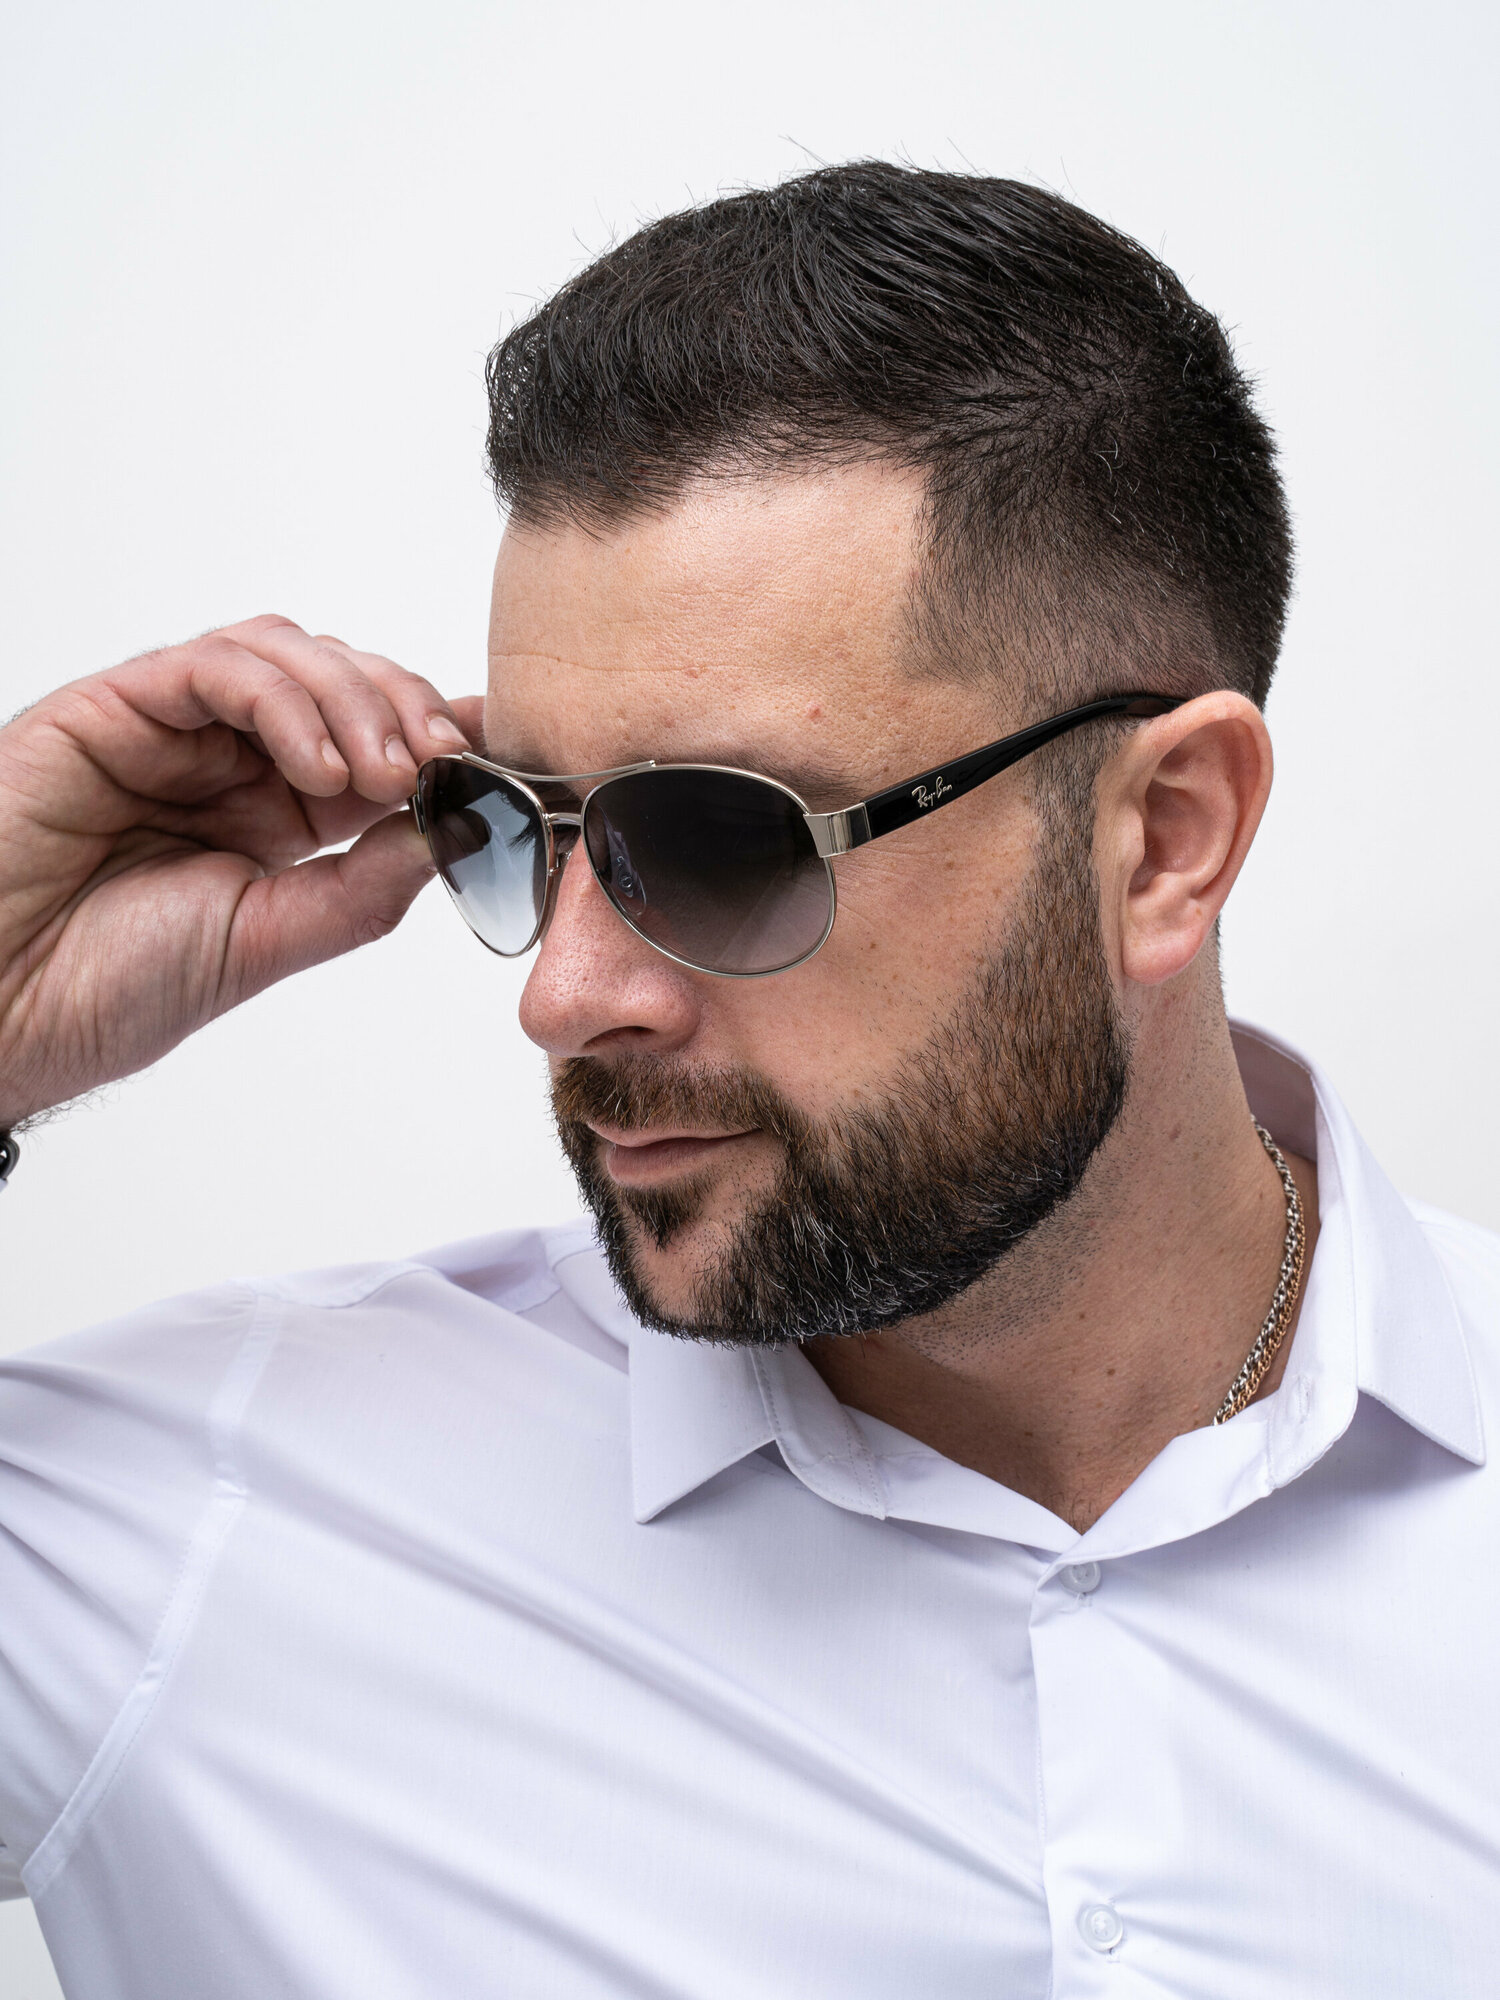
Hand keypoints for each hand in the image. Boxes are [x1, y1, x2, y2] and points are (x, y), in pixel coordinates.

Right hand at [0, 614, 479, 1127]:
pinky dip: (284, 699)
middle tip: (444, 762)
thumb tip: (457, 829)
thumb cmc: (106, 987)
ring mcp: (173, 728)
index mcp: (274, 816)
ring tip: (381, 772)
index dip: (443, 737)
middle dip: (409, 711)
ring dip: (356, 700)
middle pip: (345, 683)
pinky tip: (317, 765)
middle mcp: (229, 762)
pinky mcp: (116, 706)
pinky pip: (218, 665)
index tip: (509, 755)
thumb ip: (364, 884)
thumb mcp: (270, 939)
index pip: (374, 745)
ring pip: (290, 655)